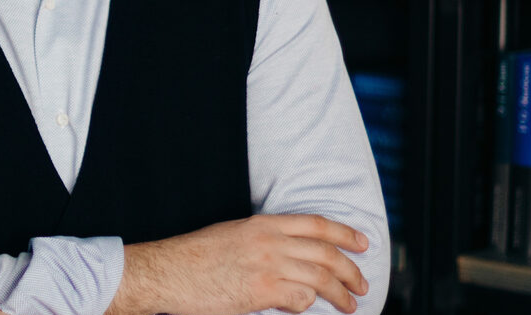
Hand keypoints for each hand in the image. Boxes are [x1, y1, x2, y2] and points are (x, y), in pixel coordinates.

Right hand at [107, 214, 369, 314]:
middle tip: (363, 284)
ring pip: (320, 279)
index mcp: (263, 223)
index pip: (317, 224)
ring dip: (341, 294)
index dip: (345, 233)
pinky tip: (310, 310)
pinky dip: (310, 307)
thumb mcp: (233, 235)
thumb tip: (291, 254)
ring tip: (351, 305)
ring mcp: (267, 266)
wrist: (168, 272)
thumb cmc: (195, 257)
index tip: (363, 243)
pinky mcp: (261, 292)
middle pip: (326, 253)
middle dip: (351, 270)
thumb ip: (264, 240)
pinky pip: (300, 301)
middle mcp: (270, 241)